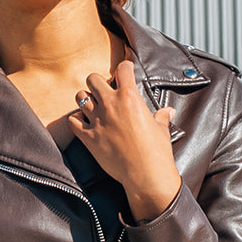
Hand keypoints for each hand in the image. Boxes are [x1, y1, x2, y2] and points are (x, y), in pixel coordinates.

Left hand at [68, 60, 180, 221]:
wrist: (145, 174)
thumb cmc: (156, 151)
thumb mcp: (161, 129)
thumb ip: (161, 117)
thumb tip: (169, 111)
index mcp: (130, 97)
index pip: (123, 69)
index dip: (124, 67)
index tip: (125, 71)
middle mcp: (110, 104)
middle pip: (93, 79)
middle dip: (98, 82)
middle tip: (104, 91)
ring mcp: (97, 120)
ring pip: (80, 97)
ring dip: (85, 99)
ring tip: (92, 106)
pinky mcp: (88, 137)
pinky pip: (72, 121)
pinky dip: (75, 120)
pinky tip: (83, 123)